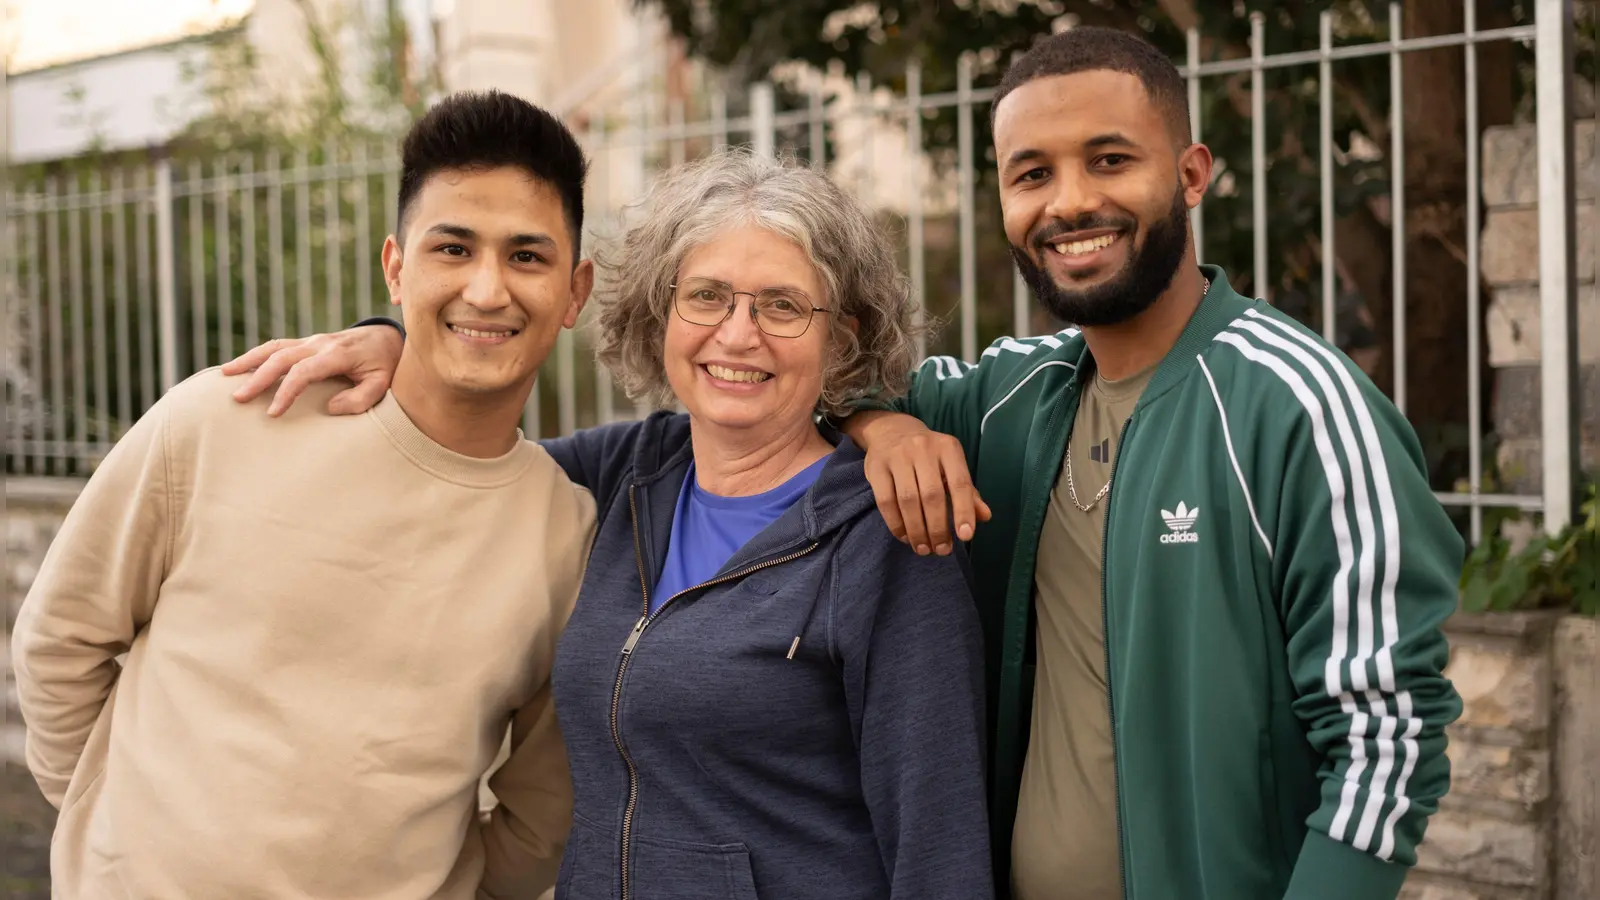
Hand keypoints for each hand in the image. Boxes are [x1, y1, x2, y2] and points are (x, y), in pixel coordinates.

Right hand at [219, 324, 404, 416]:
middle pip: (281, 356)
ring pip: (273, 346)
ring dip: (248, 360)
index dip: (286, 391)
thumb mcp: (383, 384)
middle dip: (258, 377)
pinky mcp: (306, 342)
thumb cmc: (386, 365)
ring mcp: (311, 340)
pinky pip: (277, 346)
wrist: (388, 338)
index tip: (273, 413)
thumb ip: (361, 398)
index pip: (304, 371)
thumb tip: (331, 408)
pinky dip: (256, 355)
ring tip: (224, 376)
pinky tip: (240, 367)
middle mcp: (319, 343)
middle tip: (238, 398)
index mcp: (337, 354)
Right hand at [853, 412, 990, 555]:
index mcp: (948, 448)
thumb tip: (985, 517)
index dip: (963, 511)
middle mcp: (923, 448)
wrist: (891, 431)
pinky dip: (896, 524)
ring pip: (908, 501)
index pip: (959, 483)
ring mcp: (897, 456)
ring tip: (923, 548)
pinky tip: (904, 537)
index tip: (965, 537)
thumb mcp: (952, 466)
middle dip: (938, 528)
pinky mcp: (876, 467)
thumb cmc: (929, 456)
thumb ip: (968, 492)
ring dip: (917, 530)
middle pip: (932, 495)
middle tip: (941, 550)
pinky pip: (886, 502)